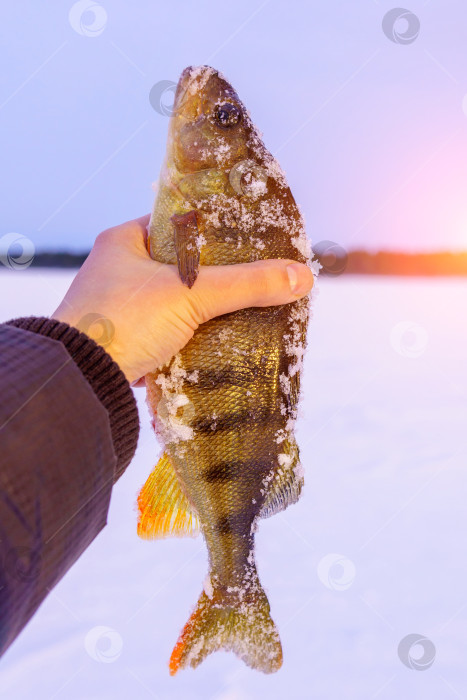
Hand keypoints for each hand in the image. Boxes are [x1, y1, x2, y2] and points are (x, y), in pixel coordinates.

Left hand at [52, 215, 313, 384]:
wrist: (80, 383)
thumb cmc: (125, 321)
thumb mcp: (191, 295)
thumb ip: (246, 284)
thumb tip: (302, 276)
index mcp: (123, 242)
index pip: (178, 225)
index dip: (214, 231)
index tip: (248, 241)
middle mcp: (117, 271)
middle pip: (180, 268)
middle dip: (214, 278)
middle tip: (252, 279)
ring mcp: (118, 310)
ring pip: (174, 303)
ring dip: (202, 311)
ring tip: (243, 310)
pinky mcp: (125, 343)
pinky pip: (166, 333)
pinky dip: (189, 337)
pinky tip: (218, 342)